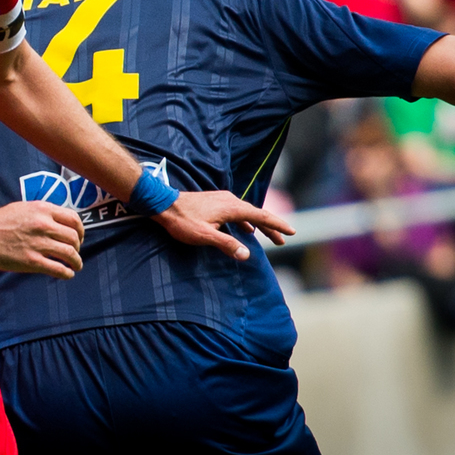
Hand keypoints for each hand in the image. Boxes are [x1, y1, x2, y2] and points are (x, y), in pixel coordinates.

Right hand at [0, 202, 84, 276]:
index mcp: (42, 209)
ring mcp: (38, 244)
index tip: (78, 238)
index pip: (74, 219)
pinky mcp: (31, 261)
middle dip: (78, 247)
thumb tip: (59, 224)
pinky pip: (58, 269)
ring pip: (70, 254)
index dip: (80, 230)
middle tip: (75, 253)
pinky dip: (67, 273)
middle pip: (74, 238)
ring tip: (75, 266)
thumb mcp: (24, 208)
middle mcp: (43, 225)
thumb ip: (42, 214)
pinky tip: (67, 274)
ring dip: (77, 262)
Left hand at [153, 191, 294, 260]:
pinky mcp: (214, 202)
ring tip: (268, 236)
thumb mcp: (204, 236)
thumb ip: (226, 244)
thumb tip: (247, 254)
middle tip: (284, 239)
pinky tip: (245, 229)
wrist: (162, 204)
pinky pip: (236, 211)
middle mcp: (229, 200)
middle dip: (271, 226)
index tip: (292, 232)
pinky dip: (245, 221)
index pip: (261, 216)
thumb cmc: (182, 221)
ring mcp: (221, 199)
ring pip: (246, 212)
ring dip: (258, 224)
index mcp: (231, 207)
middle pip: (256, 214)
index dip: (277, 225)